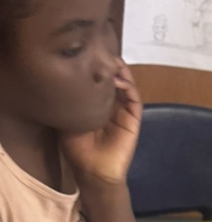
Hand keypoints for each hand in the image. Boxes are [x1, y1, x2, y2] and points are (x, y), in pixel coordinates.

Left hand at [61, 61, 141, 184]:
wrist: (92, 172)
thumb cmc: (77, 148)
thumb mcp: (67, 116)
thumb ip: (70, 98)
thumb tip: (66, 75)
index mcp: (96, 103)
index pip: (99, 79)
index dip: (96, 65)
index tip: (87, 52)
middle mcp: (112, 105)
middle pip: (115, 77)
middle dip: (109, 63)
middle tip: (100, 50)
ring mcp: (124, 112)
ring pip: (127, 84)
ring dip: (121, 71)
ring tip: (111, 61)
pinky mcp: (133, 120)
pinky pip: (135, 99)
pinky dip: (129, 87)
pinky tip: (118, 80)